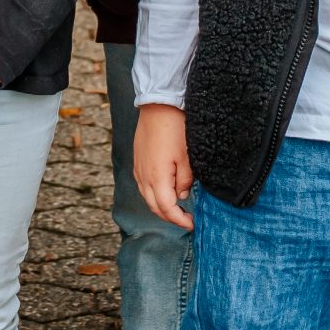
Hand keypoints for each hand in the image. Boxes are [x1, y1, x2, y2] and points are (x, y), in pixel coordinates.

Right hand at [133, 103, 192, 229]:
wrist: (158, 106)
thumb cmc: (175, 129)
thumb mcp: (187, 157)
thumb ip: (185, 181)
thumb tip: (182, 195)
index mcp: (156, 177)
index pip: (167, 208)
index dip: (179, 219)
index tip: (192, 224)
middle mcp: (143, 176)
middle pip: (154, 207)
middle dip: (170, 216)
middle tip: (186, 219)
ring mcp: (138, 169)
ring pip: (147, 197)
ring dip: (161, 206)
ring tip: (177, 207)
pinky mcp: (138, 161)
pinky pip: (144, 186)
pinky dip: (154, 194)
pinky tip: (165, 191)